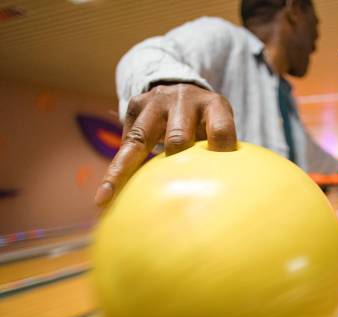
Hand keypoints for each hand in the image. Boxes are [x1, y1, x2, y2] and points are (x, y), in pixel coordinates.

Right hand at [94, 83, 236, 206]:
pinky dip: (117, 168)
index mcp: (214, 106)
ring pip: (139, 139)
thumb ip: (222, 152)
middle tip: (167, 197)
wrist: (183, 87)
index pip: (221, 130)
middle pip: (177, 138)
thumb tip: (221, 194)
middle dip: (173, 163)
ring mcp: (157, 100)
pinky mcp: (136, 104)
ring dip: (120, 171)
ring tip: (105, 197)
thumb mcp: (221, 126)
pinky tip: (106, 195)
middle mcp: (185, 99)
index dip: (221, 151)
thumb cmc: (207, 122)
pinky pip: (125, 141)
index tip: (221, 174)